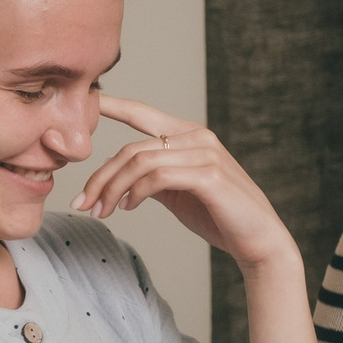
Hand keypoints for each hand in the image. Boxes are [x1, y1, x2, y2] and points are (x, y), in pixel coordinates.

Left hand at [73, 95, 296, 273]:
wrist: (259, 241)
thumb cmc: (220, 216)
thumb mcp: (180, 193)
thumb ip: (155, 178)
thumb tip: (123, 180)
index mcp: (189, 135)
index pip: (142, 114)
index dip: (112, 105)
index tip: (87, 102)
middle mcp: (198, 137)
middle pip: (132, 148)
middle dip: (101, 176)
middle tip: (83, 202)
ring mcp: (205, 153)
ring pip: (140, 162)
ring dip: (113, 189)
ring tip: (103, 211)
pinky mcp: (209, 175)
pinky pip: (158, 177)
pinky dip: (136, 193)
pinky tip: (129, 208)